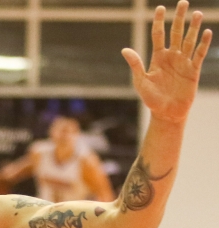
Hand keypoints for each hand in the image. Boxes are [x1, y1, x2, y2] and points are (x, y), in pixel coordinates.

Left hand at [122, 1, 211, 122]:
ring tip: (197, 13)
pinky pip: (199, 54)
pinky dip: (203, 43)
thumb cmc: (152, 99)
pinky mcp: (194, 69)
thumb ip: (136, 65)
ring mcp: (184, 62)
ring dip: (193, 27)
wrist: (166, 113)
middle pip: (176, 33)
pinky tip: (206, 32)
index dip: (159, 22)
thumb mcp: (141, 81)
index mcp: (158, 58)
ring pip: (189, 40)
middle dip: (179, 18)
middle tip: (182, 2)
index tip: (160, 8)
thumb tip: (125, 49)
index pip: (159, 35)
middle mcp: (172, 56)